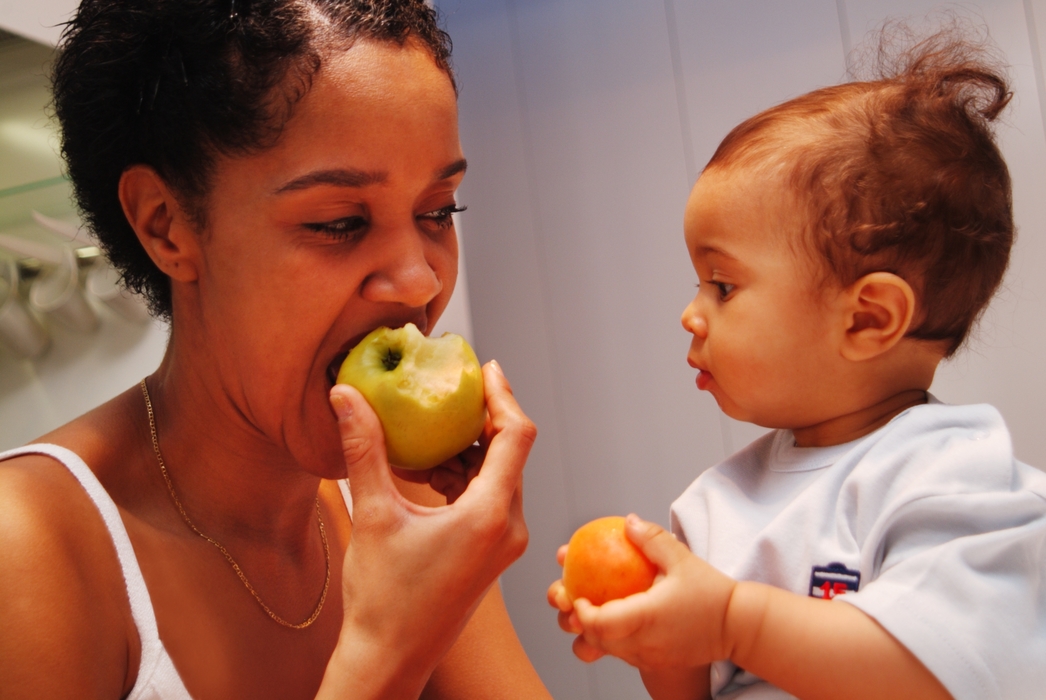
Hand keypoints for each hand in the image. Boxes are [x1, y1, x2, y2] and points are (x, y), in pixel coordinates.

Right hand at [319, 361, 534, 697]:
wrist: (390, 658)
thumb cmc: (384, 599)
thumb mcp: (373, 516)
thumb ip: (363, 450)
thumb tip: (345, 396)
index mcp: (491, 515)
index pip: (516, 436)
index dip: (503, 394)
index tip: (484, 366)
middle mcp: (509, 527)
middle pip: (511, 452)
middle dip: (482, 417)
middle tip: (451, 387)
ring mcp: (504, 542)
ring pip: (500, 475)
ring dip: (469, 448)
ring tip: (430, 428)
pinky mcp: (492, 552)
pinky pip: (490, 498)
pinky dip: (464, 476)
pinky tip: (427, 468)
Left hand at [549, 515, 735, 670]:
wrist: (739, 627)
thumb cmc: (713, 592)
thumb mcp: (682, 559)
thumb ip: (652, 539)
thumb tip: (627, 522)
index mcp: (647, 618)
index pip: (599, 623)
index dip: (580, 612)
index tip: (575, 594)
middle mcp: (644, 643)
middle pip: (594, 641)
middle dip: (576, 622)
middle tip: (573, 598)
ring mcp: (649, 657)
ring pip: (607, 652)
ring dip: (592, 633)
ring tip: (589, 609)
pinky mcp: (656, 663)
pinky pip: (623, 655)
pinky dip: (611, 639)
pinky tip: (613, 618)